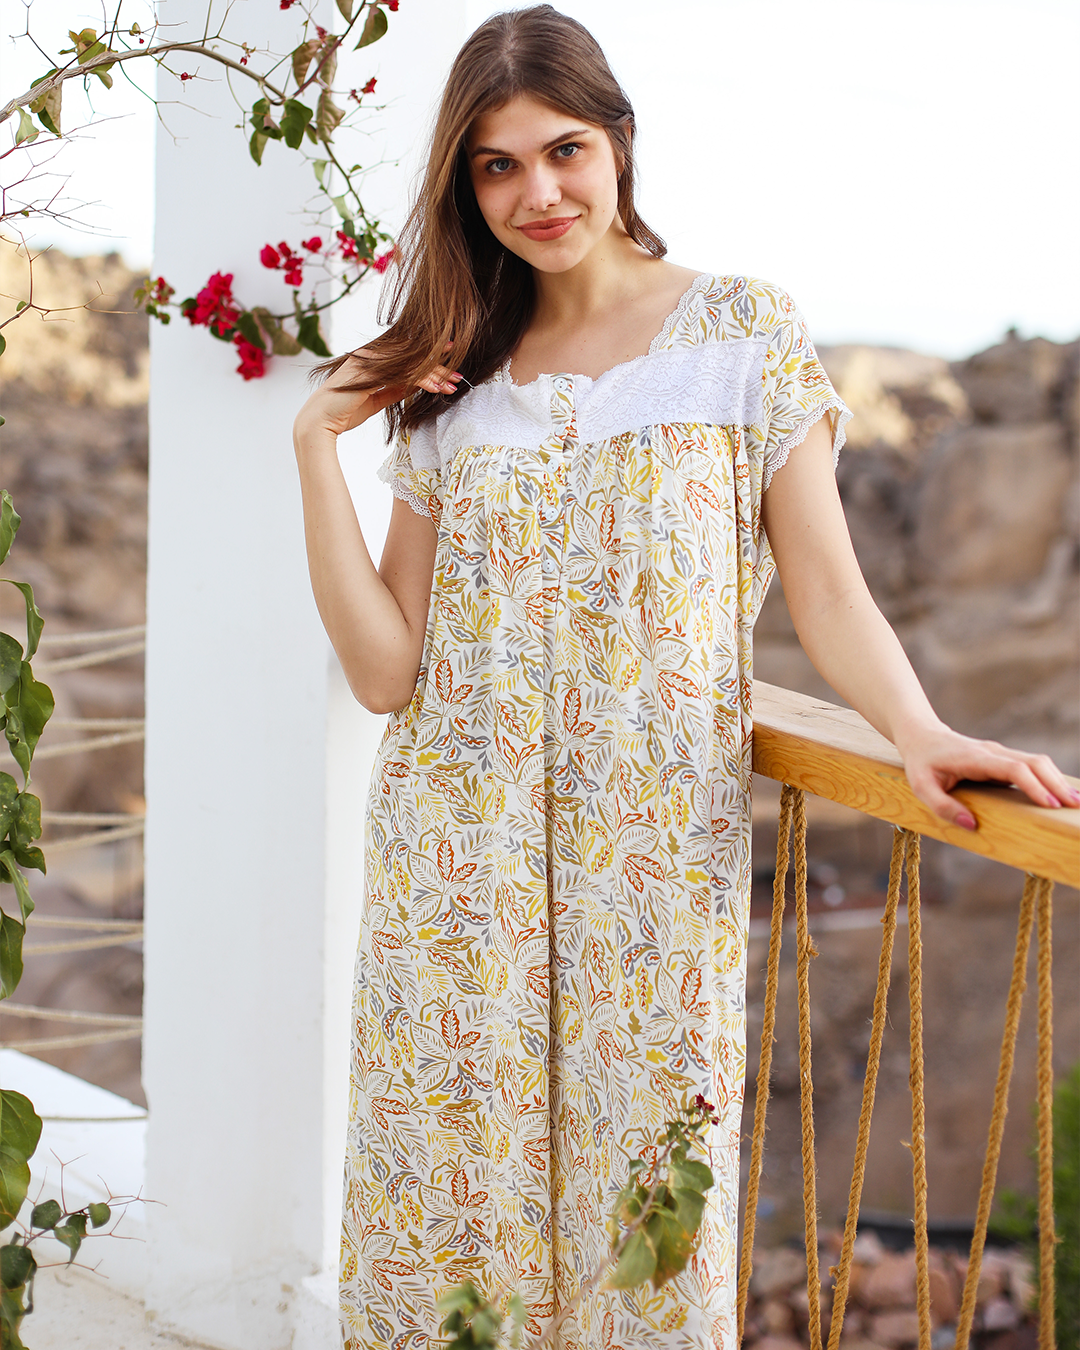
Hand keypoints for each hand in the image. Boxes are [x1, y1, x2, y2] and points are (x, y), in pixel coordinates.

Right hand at [293, 350, 463, 442]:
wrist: (320, 422)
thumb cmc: (345, 412)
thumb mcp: (377, 399)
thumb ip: (394, 389)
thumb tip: (415, 384)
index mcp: (371, 359)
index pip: (406, 353)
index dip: (430, 356)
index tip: (451, 362)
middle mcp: (370, 355)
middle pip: (411, 355)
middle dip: (438, 366)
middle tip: (459, 376)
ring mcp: (368, 361)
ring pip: (409, 362)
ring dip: (434, 374)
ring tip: (451, 386)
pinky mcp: (367, 373)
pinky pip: (400, 373)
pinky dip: (420, 379)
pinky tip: (435, 387)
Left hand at [896, 721, 1079, 828]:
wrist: (922, 736)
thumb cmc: (921, 763)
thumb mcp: (921, 786)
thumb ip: (943, 806)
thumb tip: (971, 825)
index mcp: (975, 758)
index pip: (1013, 769)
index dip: (1034, 785)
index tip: (1050, 804)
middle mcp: (993, 752)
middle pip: (1034, 763)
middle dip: (1056, 784)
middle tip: (1075, 806)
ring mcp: (1000, 753)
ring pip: (1036, 762)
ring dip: (1056, 780)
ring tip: (1075, 802)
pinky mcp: (1002, 759)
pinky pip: (1031, 766)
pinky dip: (1048, 778)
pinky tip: (1059, 794)